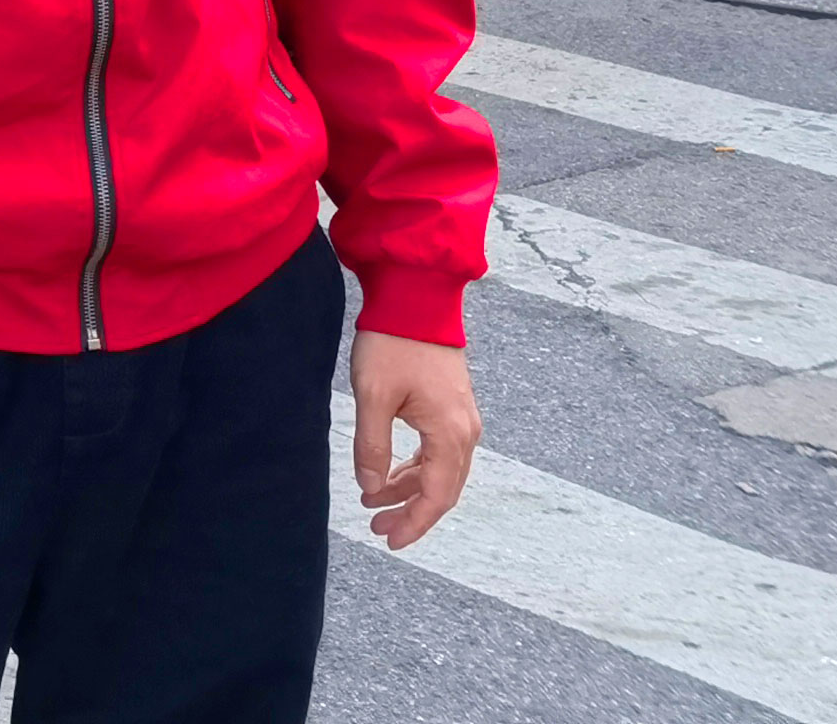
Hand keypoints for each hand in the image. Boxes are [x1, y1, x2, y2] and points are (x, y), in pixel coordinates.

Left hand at [350, 333, 479, 549]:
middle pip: (443, 490)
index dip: (414, 524)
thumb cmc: (392, 343)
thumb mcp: (372, 396)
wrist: (415, 298)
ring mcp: (462, 419)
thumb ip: (372, 446)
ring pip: (440, 471)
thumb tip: (371, 486)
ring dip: (410, 489)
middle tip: (377, 526)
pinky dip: (416, 467)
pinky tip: (390, 472)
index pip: (436, 497)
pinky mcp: (452, 406)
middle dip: (410, 512)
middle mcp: (466, 432)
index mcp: (450, 435)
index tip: (388, 540)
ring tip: (375, 500)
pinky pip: (438, 451)